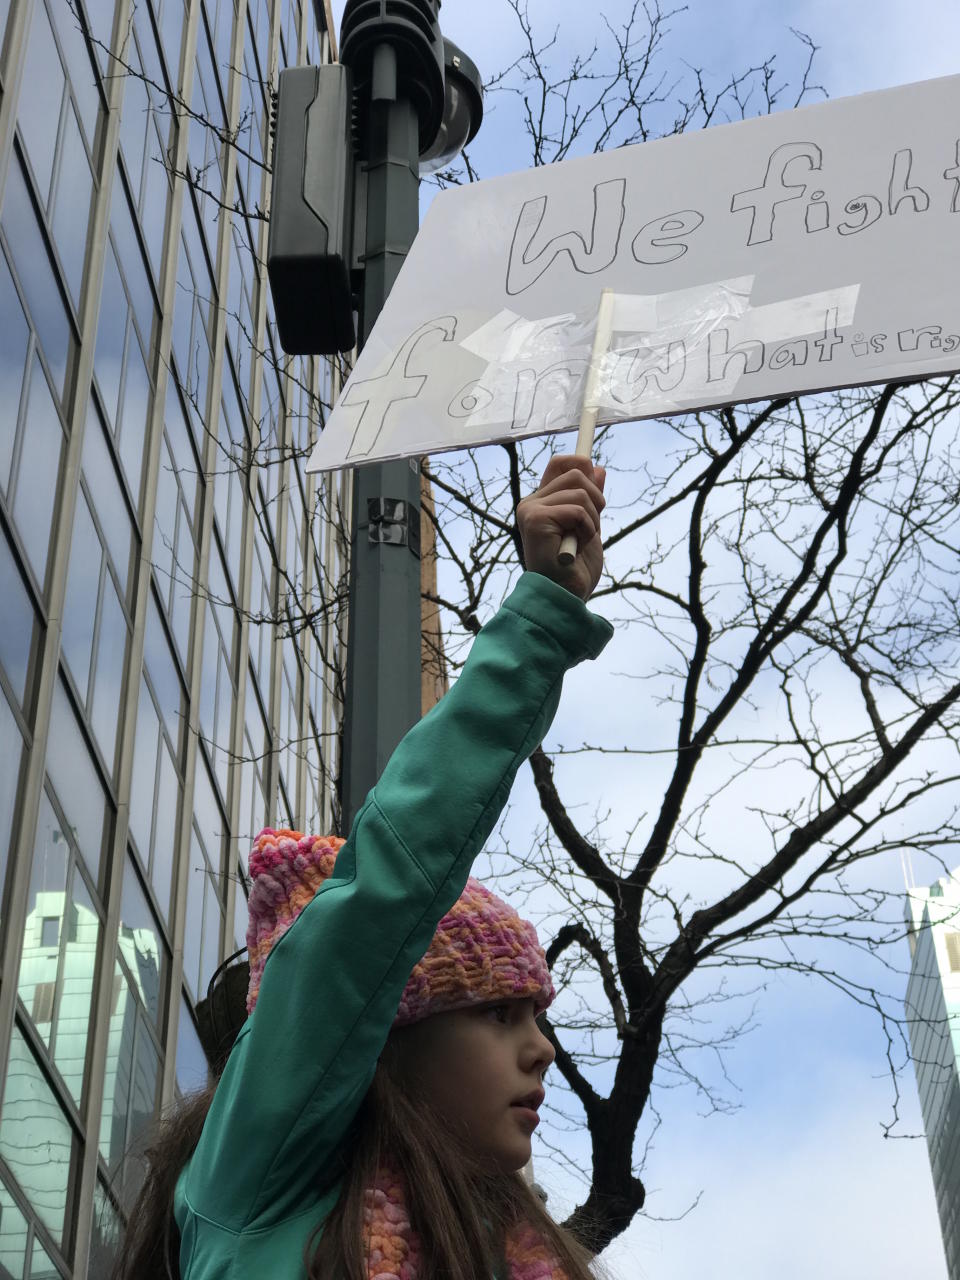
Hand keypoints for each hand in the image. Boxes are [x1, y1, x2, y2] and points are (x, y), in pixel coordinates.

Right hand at [516, 455, 605, 600]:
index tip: (597, 474)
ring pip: (580, 491)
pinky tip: (577, 546)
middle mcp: (532, 502)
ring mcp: (531, 510)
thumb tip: (598, 469)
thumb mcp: (589, 527)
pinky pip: (577, 509)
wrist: (565, 597)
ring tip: (582, 541)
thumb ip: (589, 499)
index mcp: (542, 502)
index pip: (560, 464)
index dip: (581, 461)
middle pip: (576, 472)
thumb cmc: (575, 569)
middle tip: (591, 528)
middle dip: (596, 499)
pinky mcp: (535, 519)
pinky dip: (587, 529)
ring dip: (592, 519)